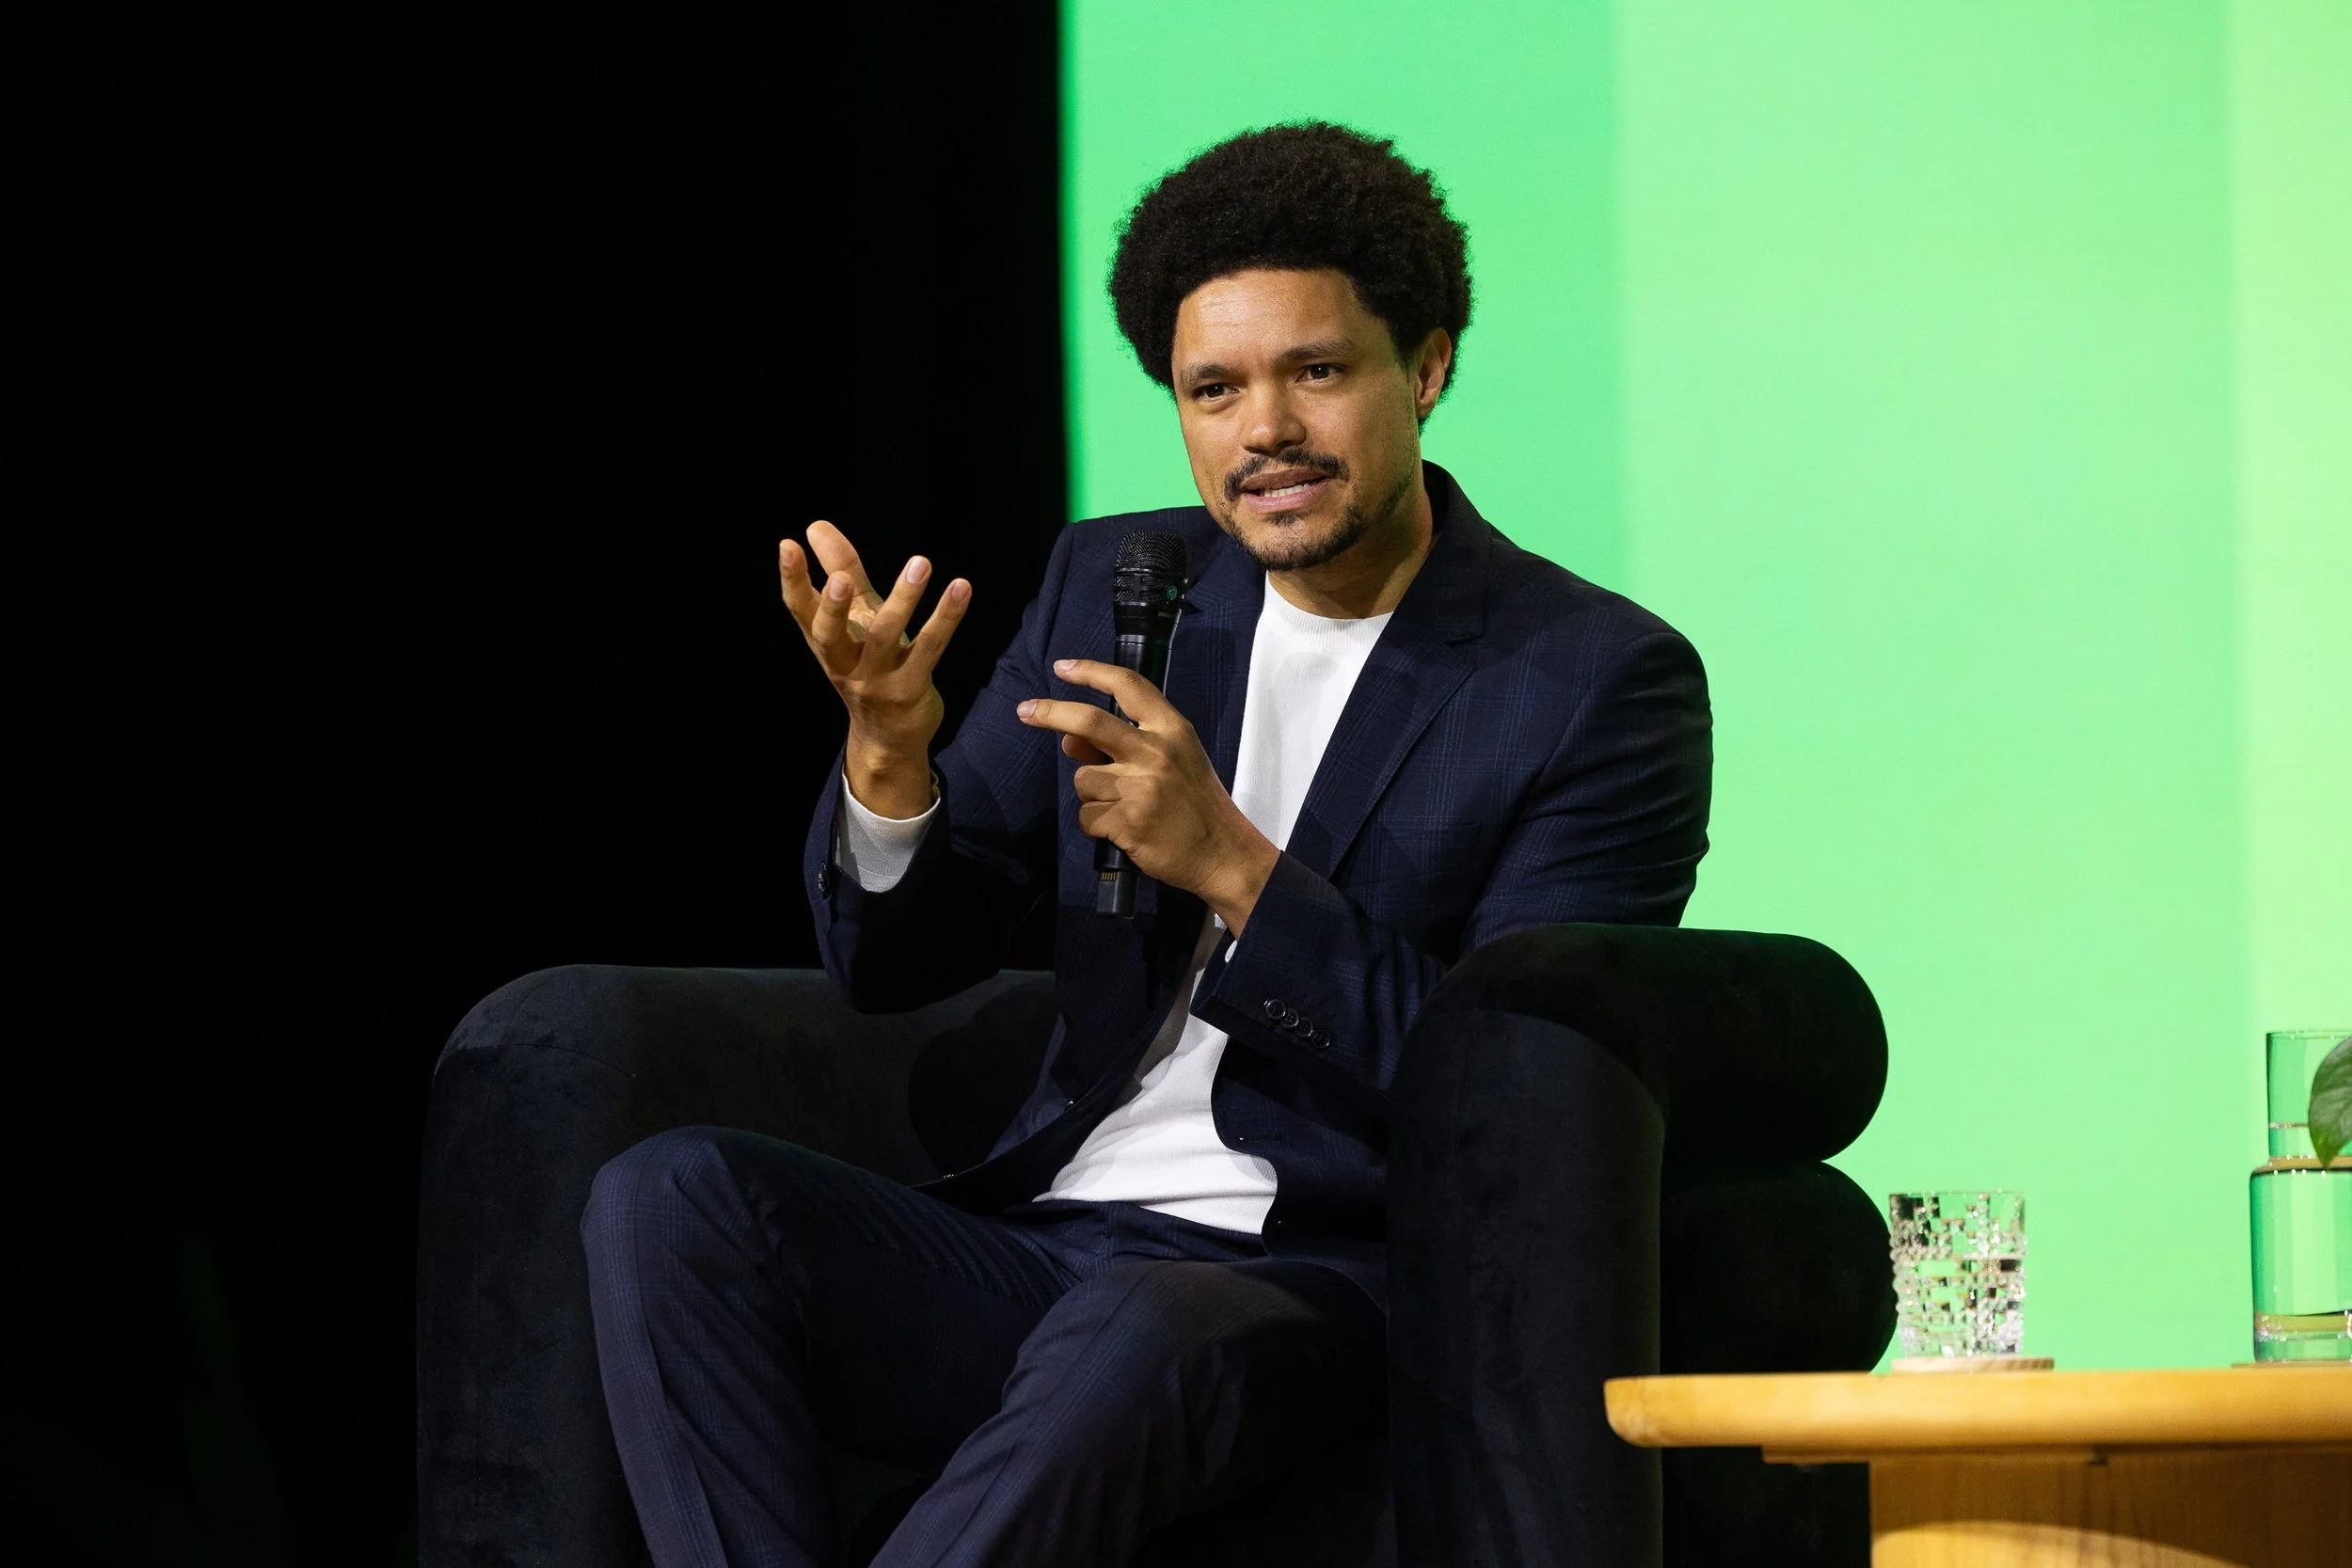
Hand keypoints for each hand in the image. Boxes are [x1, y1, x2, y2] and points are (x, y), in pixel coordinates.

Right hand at [779, 520, 970, 818]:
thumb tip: (815, 526)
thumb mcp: (853, 620)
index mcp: (825, 644)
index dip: (792, 580)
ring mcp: (877, 680)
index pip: (800, 611)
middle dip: (834, 607)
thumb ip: (840, 571)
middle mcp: (844, 663)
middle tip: (842, 577)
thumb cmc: (869, 664)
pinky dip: (946, 617)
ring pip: (885, 638)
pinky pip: (929, 648)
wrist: (889, 737)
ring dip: (903, 599)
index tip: (788, 545)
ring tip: (920, 562)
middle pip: (830, 636)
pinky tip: (960, 587)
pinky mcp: (910, 688)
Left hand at [1017, 659, 1278, 933]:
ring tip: (1124, 808)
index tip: (1063, 667)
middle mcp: (1154, 752)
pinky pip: (1087, 816)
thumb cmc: (1195, 803)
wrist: (1222, 852)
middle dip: (1050, 712)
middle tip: (1024, 710)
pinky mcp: (1127, 822)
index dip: (1090, 672)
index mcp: (1171, 729)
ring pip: (1083, 778)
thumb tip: (1069, 740)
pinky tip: (1123, 829)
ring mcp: (1140, 787)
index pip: (1127, 686)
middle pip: (1089, 721)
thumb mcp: (1173, 760)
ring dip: (1092, 795)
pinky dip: (1097, 825)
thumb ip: (1125, 744)